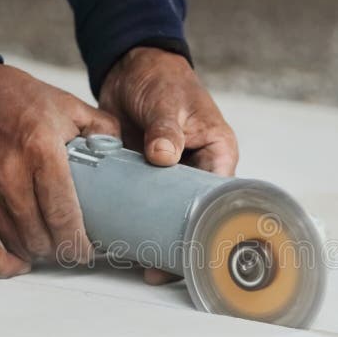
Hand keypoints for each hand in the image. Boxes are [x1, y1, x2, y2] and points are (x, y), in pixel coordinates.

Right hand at [0, 64, 118, 277]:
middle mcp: (9, 175)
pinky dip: (2, 264)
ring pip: (18, 244)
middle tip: (77, 248)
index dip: (81, 241)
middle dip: (65, 250)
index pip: (64, 214)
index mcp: (40, 151)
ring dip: (41, 254)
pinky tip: (21, 262)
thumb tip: (123, 156)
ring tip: (56, 248)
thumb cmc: (13, 98)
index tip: (92, 249)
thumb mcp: (67, 105)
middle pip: (42, 236)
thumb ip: (101, 130)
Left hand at [99, 47, 239, 282]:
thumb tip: (163, 155)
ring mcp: (168, 176)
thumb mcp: (169, 102)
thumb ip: (166, 129)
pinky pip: (139, 202)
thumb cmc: (163, 79)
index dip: (207, 224)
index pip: (218, 197)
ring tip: (139, 261)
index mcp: (216, 153)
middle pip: (192, 214)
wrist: (131, 69)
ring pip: (165, 213)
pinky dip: (131, 217)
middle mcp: (195, 169)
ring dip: (152, 233)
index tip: (191, 247)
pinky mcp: (143, 176)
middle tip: (159, 268)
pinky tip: (119, 236)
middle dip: (177, 241)